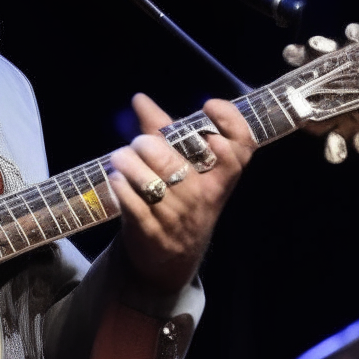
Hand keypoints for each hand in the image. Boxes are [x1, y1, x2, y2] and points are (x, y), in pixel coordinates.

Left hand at [109, 93, 254, 294]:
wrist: (166, 258)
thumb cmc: (176, 200)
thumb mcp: (181, 168)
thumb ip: (162, 131)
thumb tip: (140, 99)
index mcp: (219, 179)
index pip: (242, 148)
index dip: (230, 123)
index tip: (208, 106)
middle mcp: (203, 196)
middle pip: (177, 159)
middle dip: (148, 145)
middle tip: (139, 143)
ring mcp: (179, 216)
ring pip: (150, 179)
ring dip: (127, 163)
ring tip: (120, 159)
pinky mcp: (152, 231)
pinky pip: (131, 200)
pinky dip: (119, 185)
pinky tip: (116, 179)